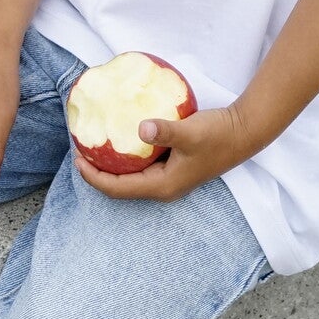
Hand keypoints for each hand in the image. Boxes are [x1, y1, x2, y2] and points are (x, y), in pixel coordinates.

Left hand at [73, 104, 250, 202]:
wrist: (242, 133)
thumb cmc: (217, 135)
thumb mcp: (190, 131)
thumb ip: (166, 130)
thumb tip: (141, 129)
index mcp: (163, 186)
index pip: (119, 189)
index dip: (94, 177)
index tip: (76, 159)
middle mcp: (163, 187)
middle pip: (120, 187)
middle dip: (97, 172)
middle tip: (78, 150)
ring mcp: (168, 177)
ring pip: (130, 177)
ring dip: (110, 165)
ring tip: (92, 145)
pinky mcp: (172, 166)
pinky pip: (140, 166)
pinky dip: (125, 156)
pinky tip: (119, 138)